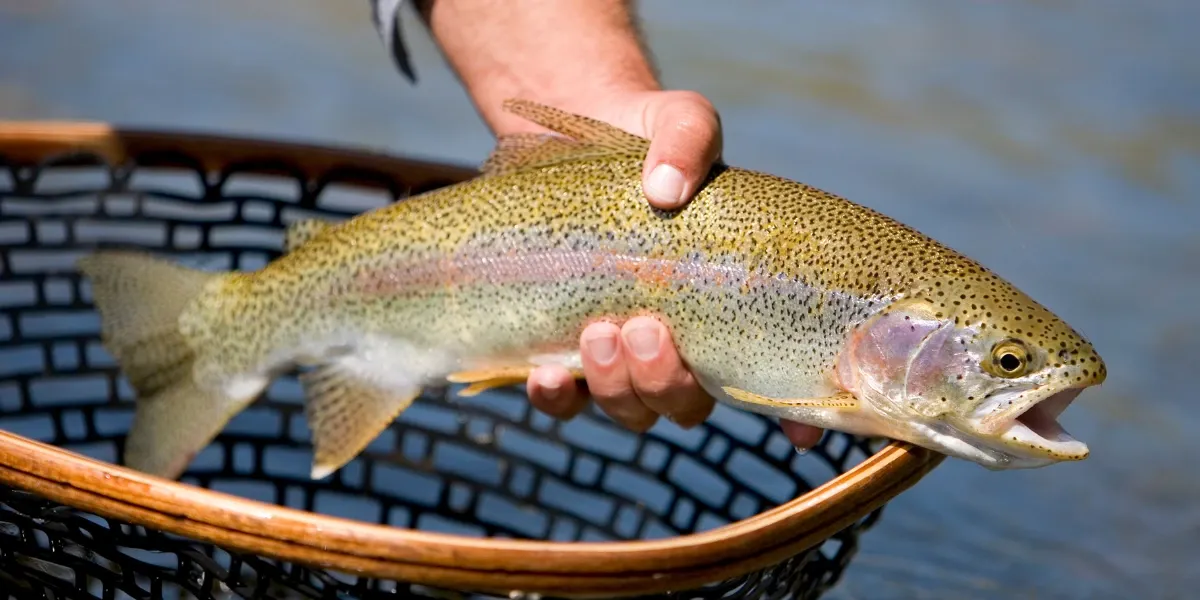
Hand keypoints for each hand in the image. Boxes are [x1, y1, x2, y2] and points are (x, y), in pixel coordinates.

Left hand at [523, 90, 826, 450]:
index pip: (774, 379)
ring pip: (632, 409)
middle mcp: (682, 345)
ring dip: (618, 386)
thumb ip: (686, 141)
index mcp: (730, 308)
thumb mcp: (679, 123)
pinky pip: (566, 402)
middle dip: (667, 382)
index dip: (796, 419)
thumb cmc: (647, 141)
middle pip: (687, 405)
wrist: (570, 146)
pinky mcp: (564, 352)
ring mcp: (622, 357)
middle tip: (644, 329)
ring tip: (602, 331)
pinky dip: (558, 398)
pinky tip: (545, 375)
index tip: (801, 433)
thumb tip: (665, 189)